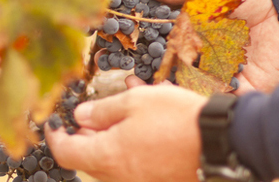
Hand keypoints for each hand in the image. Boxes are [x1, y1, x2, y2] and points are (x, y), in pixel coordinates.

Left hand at [46, 85, 206, 181]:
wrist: (225, 142)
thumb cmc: (180, 119)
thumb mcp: (135, 102)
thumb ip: (101, 111)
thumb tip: (79, 117)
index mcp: (108, 157)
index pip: (65, 153)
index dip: (54, 136)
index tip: (53, 123)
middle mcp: (120, 177)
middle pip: (88, 160)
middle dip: (85, 137)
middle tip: (91, 115)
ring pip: (111, 163)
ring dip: (110, 140)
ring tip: (123, 114)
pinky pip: (133, 167)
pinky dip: (130, 148)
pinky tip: (143, 127)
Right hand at [135, 0, 278, 93]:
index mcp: (193, 38)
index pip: (160, 50)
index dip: (139, 54)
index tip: (119, 56)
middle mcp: (202, 60)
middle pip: (167, 75)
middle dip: (144, 80)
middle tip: (127, 80)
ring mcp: (219, 77)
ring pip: (185, 91)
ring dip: (164, 93)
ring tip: (147, 91)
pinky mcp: (238, 90)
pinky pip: (213, 99)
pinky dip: (194, 100)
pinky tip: (177, 96)